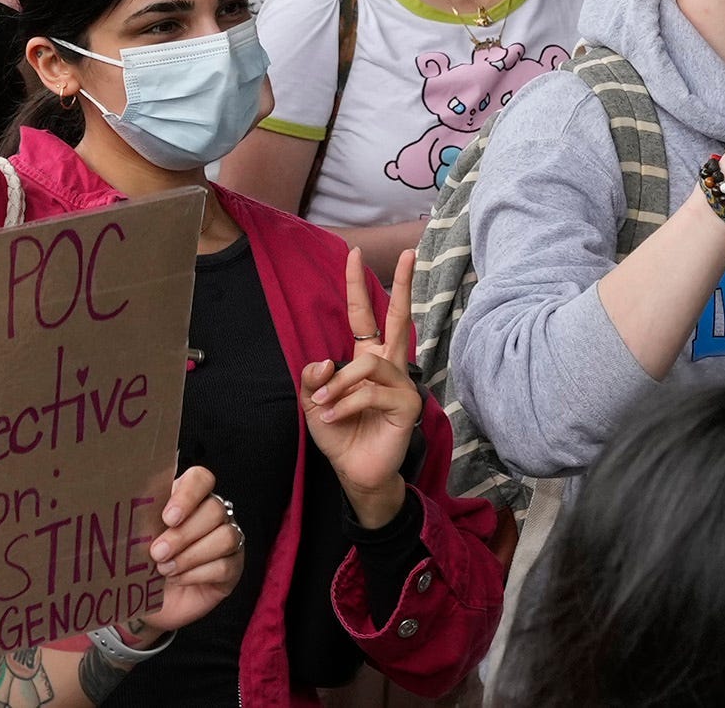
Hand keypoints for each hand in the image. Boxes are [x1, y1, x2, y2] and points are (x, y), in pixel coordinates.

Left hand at [142, 466, 246, 633]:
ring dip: (191, 555)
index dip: (188, 495)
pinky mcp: (233, 568)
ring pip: (225, 536)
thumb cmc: (141, 563)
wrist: (147, 601)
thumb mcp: (135, 538)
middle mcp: (212, 514)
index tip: (168, 517)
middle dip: (184, 534)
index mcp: (186, 497)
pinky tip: (179, 579)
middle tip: (157, 553)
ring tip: (165, 569)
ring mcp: (227, 540)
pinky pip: (226, 565)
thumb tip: (128, 512)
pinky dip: (198, 573)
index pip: (200, 479)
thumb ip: (138, 521)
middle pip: (214, 508)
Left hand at [299, 248, 422, 526]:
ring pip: (366, 364)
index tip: (354, 254)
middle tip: (411, 253)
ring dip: (339, 384)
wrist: (354, 471)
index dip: (358, 287)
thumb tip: (324, 360)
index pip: (364, 316)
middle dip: (404, 284)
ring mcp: (401, 383)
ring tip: (325, 404)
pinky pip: (370, 391)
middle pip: (398, 317)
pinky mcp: (406, 404)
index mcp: (366, 359)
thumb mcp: (314, 402)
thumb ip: (314, 378)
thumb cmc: (339, 434)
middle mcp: (387, 366)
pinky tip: (335, 415)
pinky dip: (347, 402)